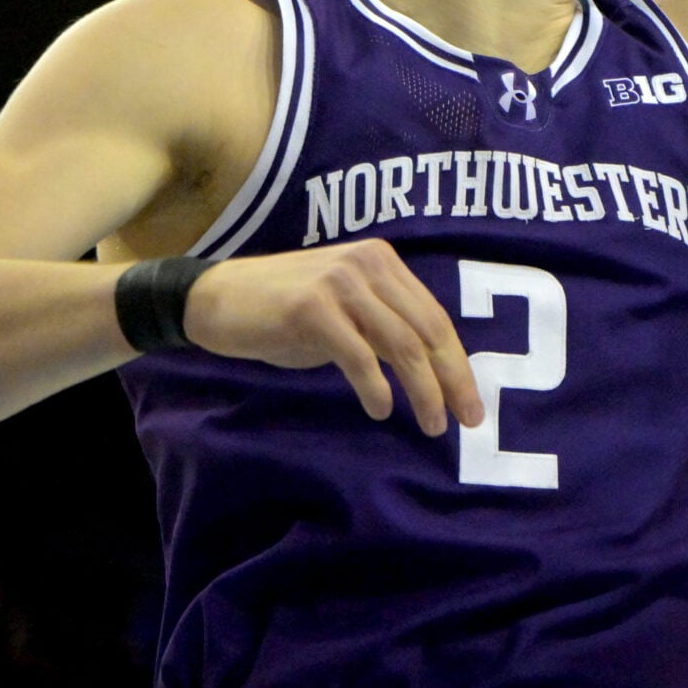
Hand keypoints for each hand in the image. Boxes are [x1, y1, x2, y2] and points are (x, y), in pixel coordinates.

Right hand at [183, 240, 482, 435]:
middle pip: (428, 331)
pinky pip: (358, 354)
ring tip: (431, 425)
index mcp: (384, 263)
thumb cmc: (283, 312)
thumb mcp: (346, 312)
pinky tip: (382, 409)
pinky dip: (374, 387)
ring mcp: (340, 283)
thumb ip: (386, 329)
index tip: (474, 404)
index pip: (436, 317)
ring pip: (401, 344)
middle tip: (468, 421)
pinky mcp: (311, 307)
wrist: (214, 299)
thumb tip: (434, 372)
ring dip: (422, 391)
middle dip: (453, 380)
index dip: (459, 363)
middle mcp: (368, 265)